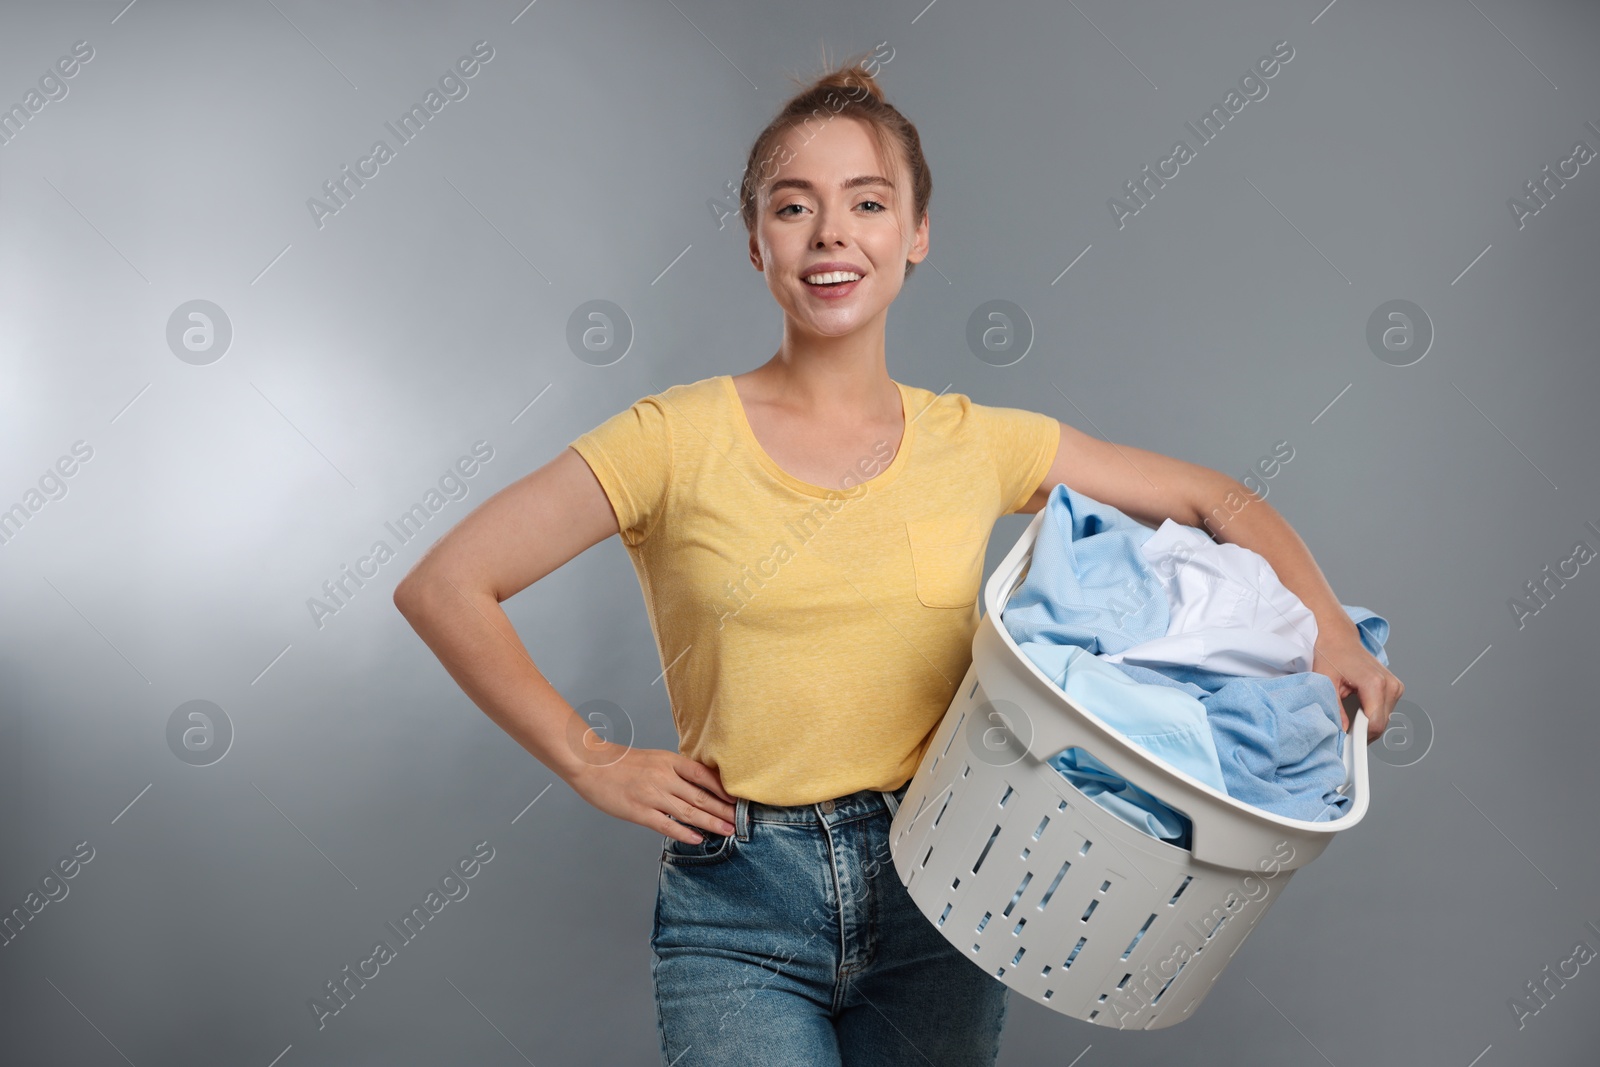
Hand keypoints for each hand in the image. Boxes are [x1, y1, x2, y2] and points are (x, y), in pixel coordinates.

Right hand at [568, 744, 737, 844]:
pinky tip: (698, 839)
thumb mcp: (654, 758)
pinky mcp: (638, 811)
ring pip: (689, 812)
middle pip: (701, 796)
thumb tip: (699, 786)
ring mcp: (651, 795)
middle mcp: (663, 777)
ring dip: (711, 823)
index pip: (704, 775)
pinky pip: (666, 825)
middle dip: (724, 810)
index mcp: (669, 760)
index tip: (739, 801)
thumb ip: (675, 771)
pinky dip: (684, 833)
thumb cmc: (622, 762)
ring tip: (728, 831)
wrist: (590, 764)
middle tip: (741, 821)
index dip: (723, 790)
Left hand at [1311, 624, 1403, 740]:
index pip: (1375, 723)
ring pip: (1384, 719)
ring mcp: (1395, 686)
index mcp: (1375, 683)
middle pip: (1381, 724)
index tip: (1347, 744)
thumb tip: (1342, 732)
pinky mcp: (1395, 688)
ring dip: (1367, 724)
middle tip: (1343, 731)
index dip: (1361, 738)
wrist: (1339, 638)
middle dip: (1363, 732)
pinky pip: (1385, 711)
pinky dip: (1372, 715)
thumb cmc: (1330, 655)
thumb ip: (1335, 709)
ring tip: (1348, 716)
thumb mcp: (1325, 682)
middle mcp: (1390, 684)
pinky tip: (1358, 710)